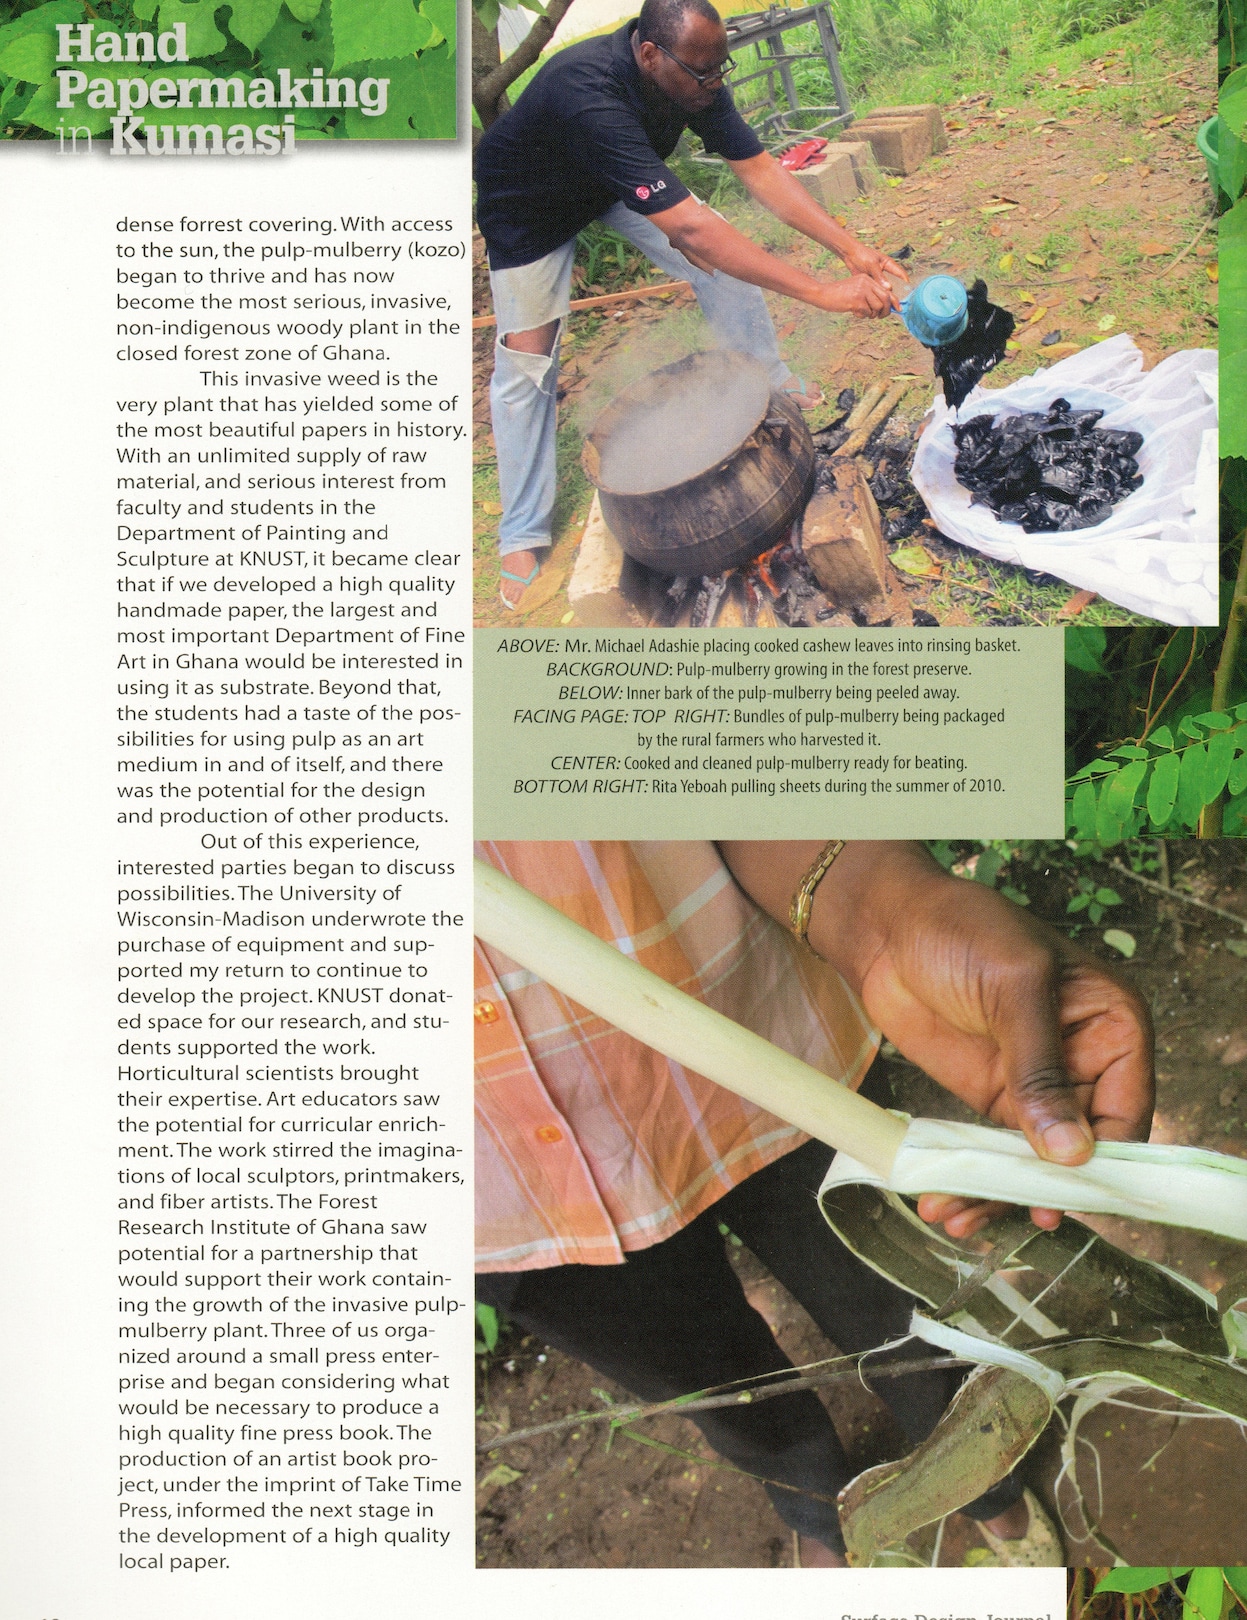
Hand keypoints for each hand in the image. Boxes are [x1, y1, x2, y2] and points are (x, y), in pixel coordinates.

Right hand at [816, 272, 894, 317]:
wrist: (822, 293)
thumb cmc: (838, 295)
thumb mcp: (855, 289)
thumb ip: (868, 294)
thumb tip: (883, 307)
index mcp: (867, 279)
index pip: (886, 290)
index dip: (894, 301)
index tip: (899, 309)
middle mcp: (866, 282)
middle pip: (886, 298)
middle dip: (886, 310)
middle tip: (881, 317)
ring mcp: (861, 290)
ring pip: (878, 307)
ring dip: (872, 314)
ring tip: (862, 313)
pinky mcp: (856, 300)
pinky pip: (867, 312)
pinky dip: (862, 316)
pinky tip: (853, 312)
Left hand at [840, 241, 910, 298]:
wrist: (849, 255)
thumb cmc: (862, 255)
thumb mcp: (872, 264)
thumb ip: (879, 276)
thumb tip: (889, 288)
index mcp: (889, 265)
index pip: (901, 274)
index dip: (906, 284)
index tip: (908, 294)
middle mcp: (886, 272)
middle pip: (895, 284)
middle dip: (897, 294)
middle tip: (899, 305)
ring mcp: (879, 278)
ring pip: (886, 290)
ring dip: (887, 298)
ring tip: (889, 308)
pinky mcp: (872, 283)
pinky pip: (877, 292)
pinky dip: (878, 298)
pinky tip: (879, 305)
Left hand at [848, 855, 1153, 1237]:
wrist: (888, 925)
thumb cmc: (961, 929)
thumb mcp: (1012, 986)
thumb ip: (1040, 1068)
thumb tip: (1072, 1152)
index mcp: (1113, 1025)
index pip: (1127, 1112)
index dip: (1100, 1162)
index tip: (1059, 1196)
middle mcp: (1085, 1061)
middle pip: (1083, 1150)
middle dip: (1042, 1190)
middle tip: (1002, 1215)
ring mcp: (1037, 1084)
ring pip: (1036, 1162)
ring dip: (1000, 1194)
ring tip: (956, 1216)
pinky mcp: (993, 1095)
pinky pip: (995, 1152)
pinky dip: (973, 1180)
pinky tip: (947, 1202)